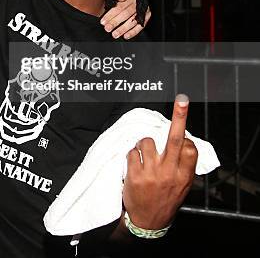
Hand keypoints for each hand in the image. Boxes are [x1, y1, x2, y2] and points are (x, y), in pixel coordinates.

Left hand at [100, 0, 150, 39]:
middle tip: (107, 28)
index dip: (111, 15)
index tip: (103, 22)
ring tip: (115, 34)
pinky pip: (141, 26)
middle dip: (115, 22)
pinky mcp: (147, 16)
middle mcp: (137, 2)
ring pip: (133, 21)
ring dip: (123, 29)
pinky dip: (133, 32)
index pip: (120, 6)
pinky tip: (126, 36)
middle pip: (126, 14)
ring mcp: (143, 10)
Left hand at [122, 94, 198, 228]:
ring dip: (143, 143)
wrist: (147, 221)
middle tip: (182, 100)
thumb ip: (182, 166)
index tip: (183, 134)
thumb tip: (183, 141)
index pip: (190, 148)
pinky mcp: (134, 175)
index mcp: (184, 176)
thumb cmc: (164, 199)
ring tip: (144, 155)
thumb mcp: (181, 187)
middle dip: (180, 118)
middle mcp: (169, 174)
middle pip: (175, 139)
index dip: (187, 138)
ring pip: (146, 141)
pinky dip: (132, 154)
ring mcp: (151, 174)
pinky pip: (132, 152)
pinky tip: (134, 164)